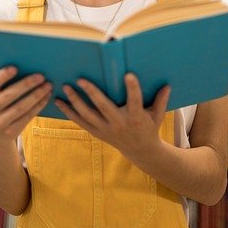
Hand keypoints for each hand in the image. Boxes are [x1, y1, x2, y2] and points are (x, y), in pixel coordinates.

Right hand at [0, 67, 51, 142]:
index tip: (16, 67)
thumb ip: (2, 83)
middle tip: (41, 76)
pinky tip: (46, 96)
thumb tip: (25, 66)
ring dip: (37, 95)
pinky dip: (39, 105)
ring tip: (48, 85)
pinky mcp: (10, 132)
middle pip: (9, 95)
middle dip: (27, 84)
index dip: (3, 76)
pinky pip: (27, 116)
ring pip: (21, 107)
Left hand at [54, 73, 169, 158]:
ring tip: (66, 88)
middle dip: (91, 92)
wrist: (141, 152)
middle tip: (80, 79)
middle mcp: (120, 124)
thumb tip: (167, 85)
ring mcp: (107, 130)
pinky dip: (69, 112)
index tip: (128, 75)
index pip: (135, 102)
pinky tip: (59, 102)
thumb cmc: (150, 128)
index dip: (132, 89)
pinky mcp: (98, 133)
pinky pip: (81, 122)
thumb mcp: (158, 115)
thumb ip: (161, 100)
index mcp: (136, 118)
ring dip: (75, 101)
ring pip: (88, 115)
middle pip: (104, 107)